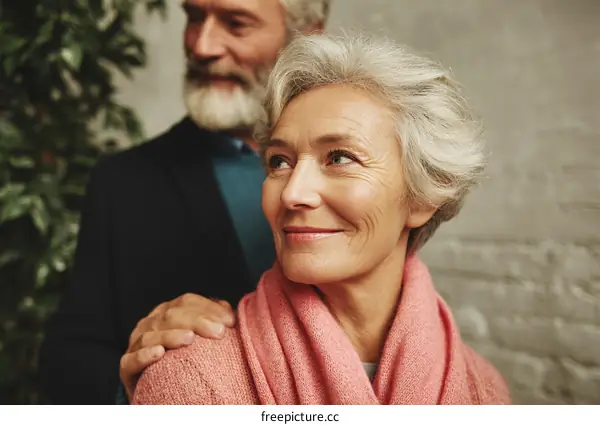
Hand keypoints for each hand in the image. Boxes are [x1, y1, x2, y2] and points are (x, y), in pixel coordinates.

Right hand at [119, 293, 234, 399]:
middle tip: (219, 332)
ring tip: (190, 339)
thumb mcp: (201, 338)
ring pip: (151, 335)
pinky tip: (159, 353)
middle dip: (197, 321)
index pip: (187, 301)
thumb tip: (229, 314)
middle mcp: (150, 323)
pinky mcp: (126, 366)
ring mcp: (136, 343)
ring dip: (171, 335)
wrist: (161, 390)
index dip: (208, 308)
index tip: (230, 321)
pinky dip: (144, 355)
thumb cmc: (185, 359)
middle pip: (171, 315)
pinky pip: (131, 360)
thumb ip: (213, 321)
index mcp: (168, 312)